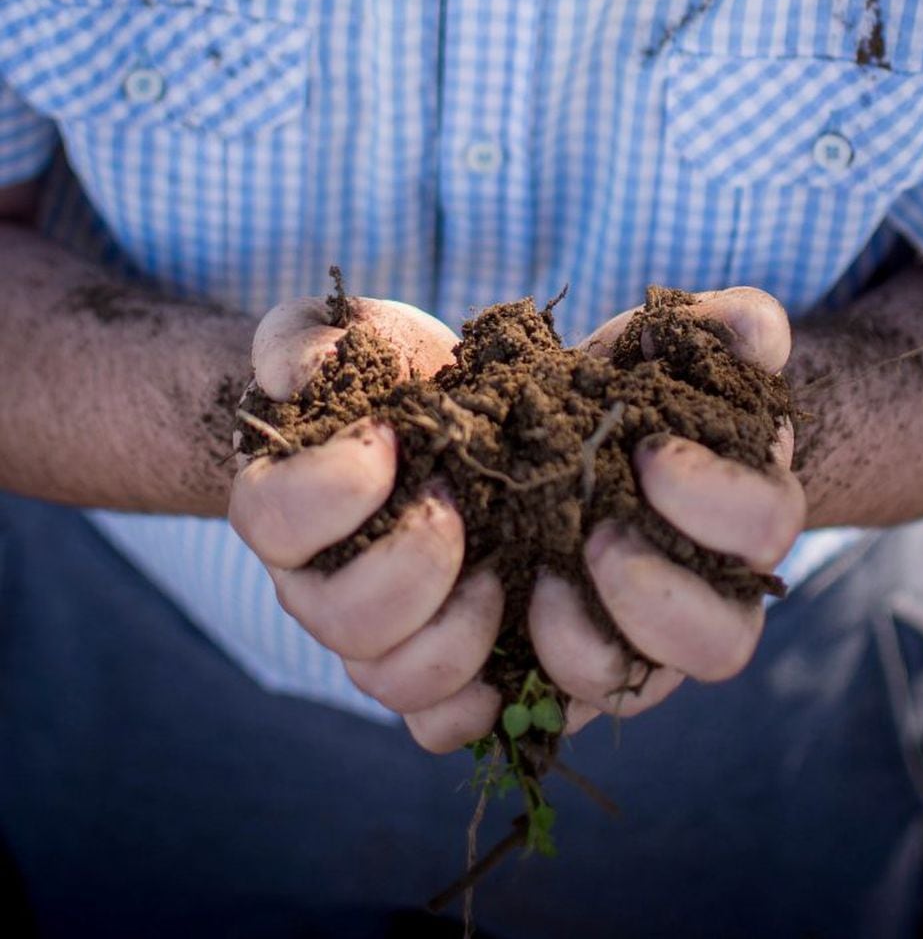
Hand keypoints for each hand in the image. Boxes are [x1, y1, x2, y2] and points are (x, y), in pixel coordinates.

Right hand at [229, 294, 507, 745]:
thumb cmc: (372, 368)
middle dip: (416, 560)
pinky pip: (437, 724)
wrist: (421, 406)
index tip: (392, 429)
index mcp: (279, 505)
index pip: (274, 520)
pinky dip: (477, 705)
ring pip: (393, 683)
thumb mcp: (334, 331)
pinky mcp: (435, 658)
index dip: (338, 484)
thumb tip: (306, 374)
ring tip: (497, 562)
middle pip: (343, 621)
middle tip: (458, 497)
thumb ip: (301, 343)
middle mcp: (316, 586)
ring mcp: (374, 635)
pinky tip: (514, 645)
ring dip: (458, 630)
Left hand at [527, 287, 804, 726]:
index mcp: (748, 515)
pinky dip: (506, 692)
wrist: (583, 432)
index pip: (764, 527)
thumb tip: (755, 331)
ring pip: (631, 690)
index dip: (712, 498)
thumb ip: (729, 323)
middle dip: (654, 595)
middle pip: (719, 644)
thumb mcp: (682, 340)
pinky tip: (482, 638)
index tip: (646, 450)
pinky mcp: (563, 666)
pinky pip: (542, 712)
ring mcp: (638, 644)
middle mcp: (707, 596)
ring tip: (535, 578)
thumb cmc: (642, 383)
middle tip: (595, 535)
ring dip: (580, 645)